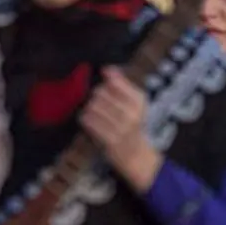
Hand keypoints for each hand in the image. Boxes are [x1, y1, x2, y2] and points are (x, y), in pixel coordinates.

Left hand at [80, 67, 162, 193]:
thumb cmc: (132, 125)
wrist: (136, 155)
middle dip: (95, 97)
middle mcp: (132, 113)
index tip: (106, 90)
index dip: (105, 83)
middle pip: (99, 93)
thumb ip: (121, 84)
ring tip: (95, 114)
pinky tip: (91, 122)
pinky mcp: (109, 139)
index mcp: (139, 101)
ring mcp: (121, 128)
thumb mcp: (135, 103)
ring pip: (92, 106)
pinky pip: (88, 121)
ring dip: (89, 109)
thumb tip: (106, 68)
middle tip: (100, 105)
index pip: (113, 82)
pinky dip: (86, 120)